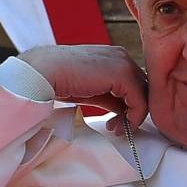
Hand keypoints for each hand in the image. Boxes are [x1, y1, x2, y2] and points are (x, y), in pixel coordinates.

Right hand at [20, 45, 147, 133]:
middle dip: (132, 112)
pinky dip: (134, 117)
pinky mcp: (123, 74)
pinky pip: (140, 100)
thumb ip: (110, 97)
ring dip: (133, 117)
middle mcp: (122, 56)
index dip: (130, 105)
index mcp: (113, 57)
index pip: (134, 83)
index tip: (116, 123)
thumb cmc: (60, 81)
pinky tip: (118, 127)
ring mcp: (124, 63)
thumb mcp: (91, 90)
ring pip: (145, 95)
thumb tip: (124, 111)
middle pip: (142, 88)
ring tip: (117, 130)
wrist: (42, 73)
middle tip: (118, 129)